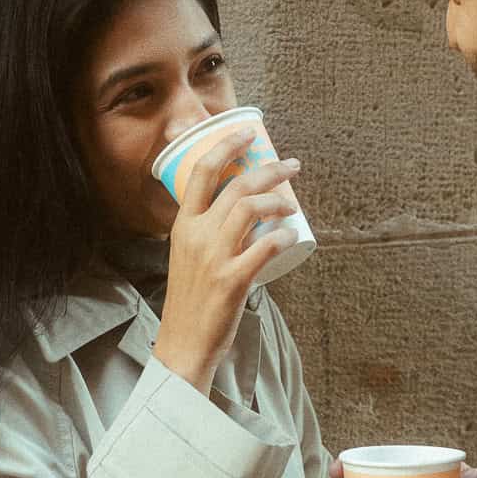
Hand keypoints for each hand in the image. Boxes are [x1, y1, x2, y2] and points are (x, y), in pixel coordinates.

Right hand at [152, 126, 301, 395]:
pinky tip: (292, 234)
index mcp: (183, 225)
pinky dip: (283, 235)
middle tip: (291, 165)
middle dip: (269, 168)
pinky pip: (265, 247)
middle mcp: (196, 235)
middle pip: (237, 185)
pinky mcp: (232, 280)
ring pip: (251, 208)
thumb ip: (206, 233)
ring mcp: (214, 257)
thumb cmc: (190, 300)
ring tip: (293, 204)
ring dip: (279, 200)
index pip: (203, 170)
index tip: (248, 134)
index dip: (227, 145)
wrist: (182, 344)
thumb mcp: (187, 255)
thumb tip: (240, 212)